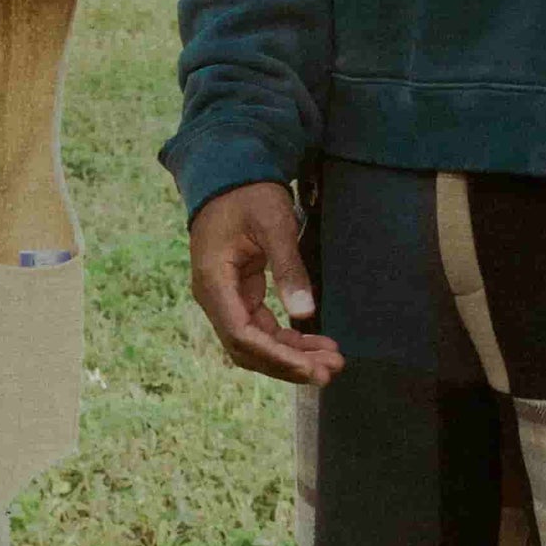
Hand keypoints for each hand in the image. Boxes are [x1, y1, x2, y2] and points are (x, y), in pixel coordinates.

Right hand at [188, 182, 342, 385]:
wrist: (229, 175)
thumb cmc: (249, 195)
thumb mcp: (273, 223)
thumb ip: (288, 267)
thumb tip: (305, 314)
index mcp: (214, 282)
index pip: (242, 335)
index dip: (277, 357)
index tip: (312, 367)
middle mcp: (214, 297)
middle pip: (248, 349)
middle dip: (288, 365)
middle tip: (330, 370)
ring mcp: (225, 298)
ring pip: (256, 343)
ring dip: (291, 357)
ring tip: (331, 361)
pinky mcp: (239, 295)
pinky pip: (261, 328)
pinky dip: (287, 340)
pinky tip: (316, 344)